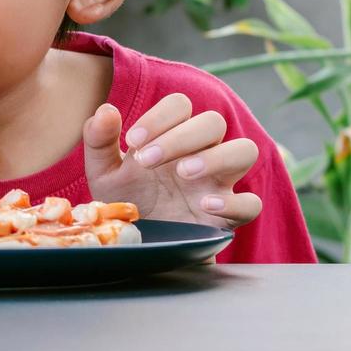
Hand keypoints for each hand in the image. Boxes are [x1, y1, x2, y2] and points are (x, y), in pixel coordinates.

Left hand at [83, 94, 261, 229]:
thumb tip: (105, 109)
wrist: (138, 244)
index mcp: (173, 136)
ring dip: (215, 157)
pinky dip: (234, 202)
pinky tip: (205, 204)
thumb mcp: (104, 172)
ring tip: (182, 172)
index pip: (180, 105)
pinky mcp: (229, 218)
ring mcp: (219, 183)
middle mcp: (201, 153)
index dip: (159, 117)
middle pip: (213, 122)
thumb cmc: (127, 200)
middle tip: (147, 160)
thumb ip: (99, 140)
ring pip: (244, 150)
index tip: (132, 141)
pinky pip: (251, 204)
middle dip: (181, 136)